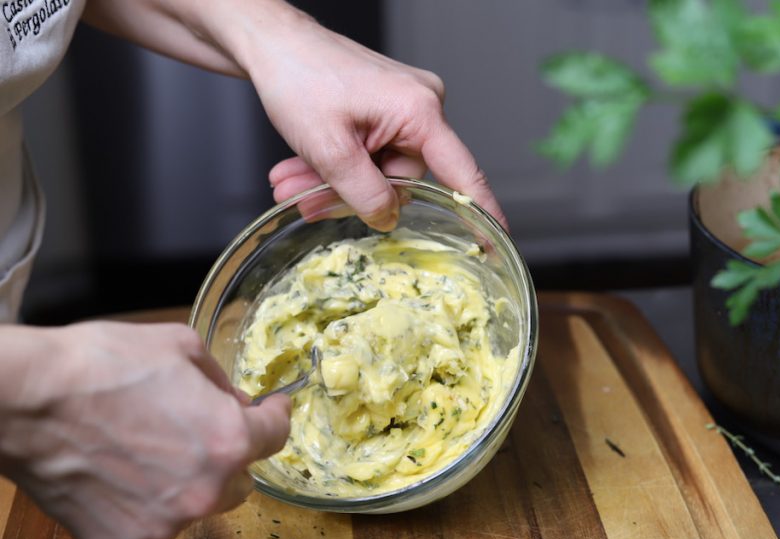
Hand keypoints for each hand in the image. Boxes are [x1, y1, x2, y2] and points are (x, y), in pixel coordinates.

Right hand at [0, 322, 290, 538]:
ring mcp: (165, 524)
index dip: (274, 417)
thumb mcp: (181, 347)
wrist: (25, 400)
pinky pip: (154, 525)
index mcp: (230, 442)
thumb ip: (221, 382)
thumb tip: (236, 401)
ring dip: (187, 483)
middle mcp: (205, 492)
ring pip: (197, 506)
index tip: (270, 410)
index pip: (276, 436)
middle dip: (228, 455)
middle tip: (196, 430)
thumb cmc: (100, 365)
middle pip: (241, 479)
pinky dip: (144, 505)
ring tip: (145, 450)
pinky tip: (117, 474)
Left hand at [250, 21, 507, 230]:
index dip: (480, 211)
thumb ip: (364, 193)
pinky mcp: (382, 108)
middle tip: (308, 202)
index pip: (461, 172)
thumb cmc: (298, 75)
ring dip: (333, 181)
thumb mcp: (329, 148)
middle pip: (401, 177)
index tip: (496, 240)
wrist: (270, 43)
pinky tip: (301, 168)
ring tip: (292, 183)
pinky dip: (335, 164)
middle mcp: (420, 105)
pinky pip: (368, 152)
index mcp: (419, 111)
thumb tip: (388, 218)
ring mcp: (401, 106)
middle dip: (352, 193)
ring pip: (376, 168)